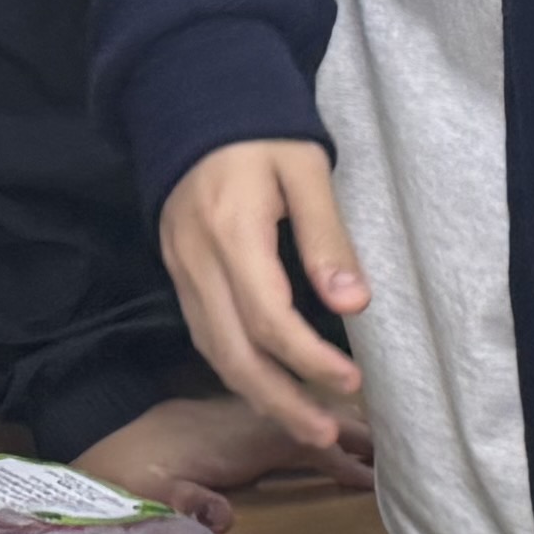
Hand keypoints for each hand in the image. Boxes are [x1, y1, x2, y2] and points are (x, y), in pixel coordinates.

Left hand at [76, 385, 366, 529]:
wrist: (115, 451)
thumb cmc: (137, 475)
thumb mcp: (156, 493)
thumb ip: (188, 503)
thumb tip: (222, 520)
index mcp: (237, 438)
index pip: (301, 442)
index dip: (341, 456)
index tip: (377, 473)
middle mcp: (252, 421)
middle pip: (316, 422)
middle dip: (360, 435)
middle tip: (407, 451)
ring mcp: (253, 419)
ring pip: (311, 418)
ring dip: (347, 430)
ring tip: (389, 447)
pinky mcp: (249, 424)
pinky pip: (298, 422)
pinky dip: (326, 429)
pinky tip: (345, 445)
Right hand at [158, 138, 367, 458]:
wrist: (192, 100)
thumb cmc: (260, 128)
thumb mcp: (306, 169)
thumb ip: (327, 238)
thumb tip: (354, 305)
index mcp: (232, 233)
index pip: (268, 318)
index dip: (309, 360)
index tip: (352, 382)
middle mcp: (197, 261)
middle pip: (233, 352)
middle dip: (281, 401)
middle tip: (325, 434)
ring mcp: (180, 270)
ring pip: (214, 350)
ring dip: (258, 395)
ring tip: (304, 425)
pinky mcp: (178, 272)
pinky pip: (205, 334)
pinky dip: (236, 369)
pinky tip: (268, 388)